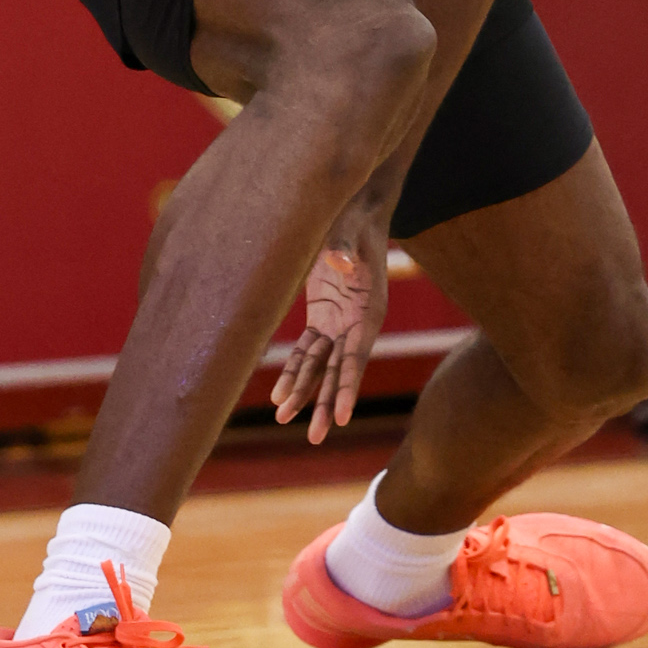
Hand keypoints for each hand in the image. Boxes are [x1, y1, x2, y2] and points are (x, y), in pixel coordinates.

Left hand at [271, 203, 387, 443]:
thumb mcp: (349, 229)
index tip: (341, 417)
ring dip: (303, 391)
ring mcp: (339, 322)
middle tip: (314, 437)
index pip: (356, 358)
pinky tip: (278, 393)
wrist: (356, 210)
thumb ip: (343, 246)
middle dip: (325, 404)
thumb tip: (338, 261)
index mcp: (368, 311)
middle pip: (339, 372)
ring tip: (284, 417)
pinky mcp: (323, 316)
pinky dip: (294, 370)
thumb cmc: (354, 218)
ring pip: (320, 366)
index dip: (347, 388)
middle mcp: (356, 323)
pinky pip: (308, 350)